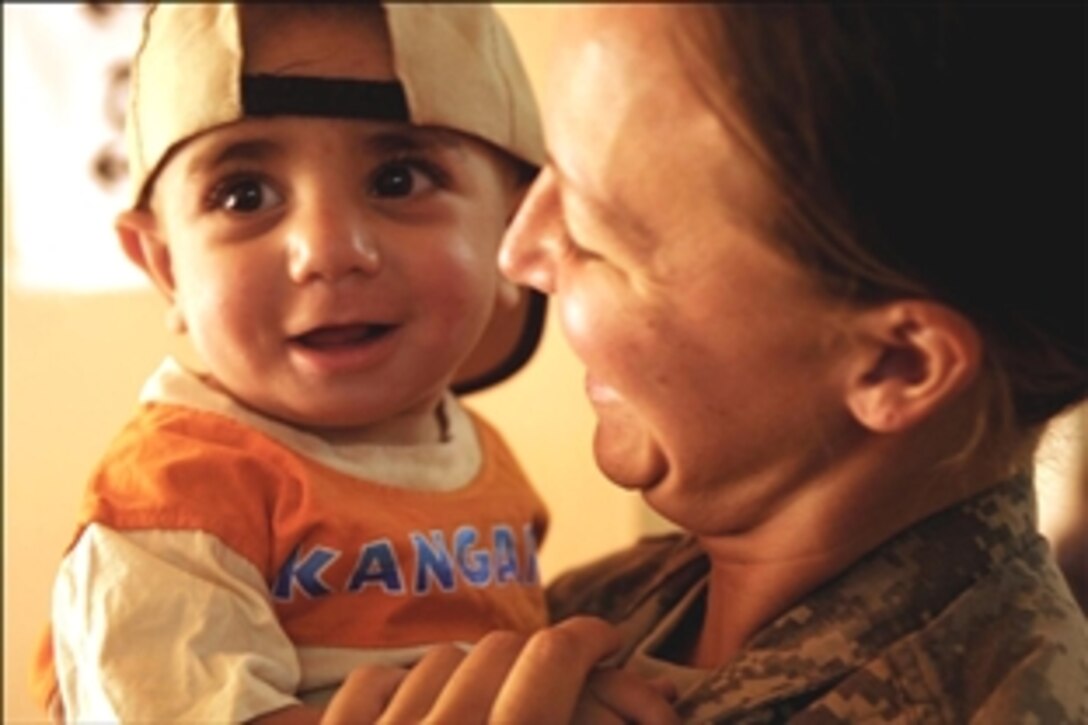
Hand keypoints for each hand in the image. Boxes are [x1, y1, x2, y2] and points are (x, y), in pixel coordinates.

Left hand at [322, 616, 678, 723]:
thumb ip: (585, 716)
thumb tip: (654, 704)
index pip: (553, 659)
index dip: (590, 639)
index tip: (608, 639)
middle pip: (499, 651)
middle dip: (543, 655)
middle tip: (567, 670)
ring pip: (438, 661)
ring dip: (477, 674)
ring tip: (498, 702)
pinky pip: (371, 685)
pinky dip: (403, 690)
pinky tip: (423, 714)